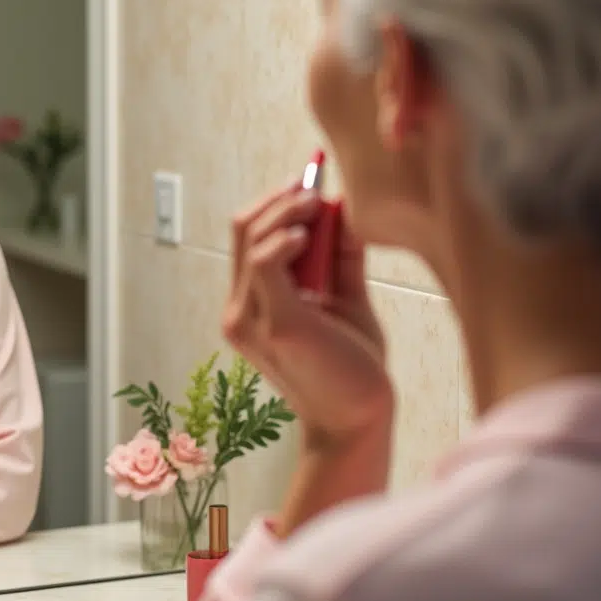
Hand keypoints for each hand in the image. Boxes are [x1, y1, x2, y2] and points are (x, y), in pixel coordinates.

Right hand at [223, 187, 391, 446]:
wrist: (360, 418)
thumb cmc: (353, 366)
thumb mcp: (347, 299)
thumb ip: (340, 257)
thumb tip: (342, 208)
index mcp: (251, 305)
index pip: (248, 238)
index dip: (275, 204)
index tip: (309, 182)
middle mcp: (240, 310)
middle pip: (242, 230)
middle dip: (278, 199)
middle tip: (313, 184)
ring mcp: (250, 318)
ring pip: (251, 239)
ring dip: (285, 211)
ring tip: (316, 202)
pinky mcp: (274, 323)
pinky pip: (265, 264)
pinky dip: (283, 238)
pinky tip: (307, 232)